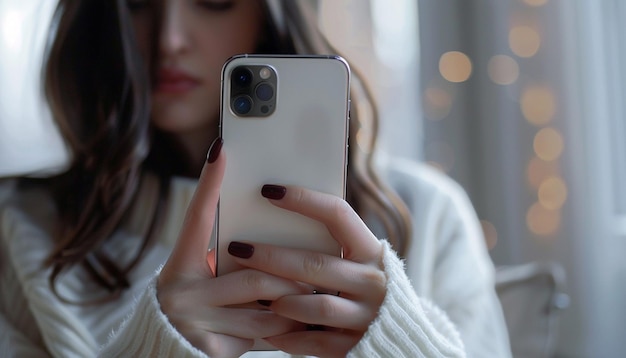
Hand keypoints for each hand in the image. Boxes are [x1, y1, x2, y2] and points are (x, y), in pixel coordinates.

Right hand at [156, 138, 305, 357]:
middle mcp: (179, 290)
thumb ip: (231, 267)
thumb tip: (276, 242)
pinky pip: (263, 335)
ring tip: (315, 300)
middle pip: (254, 272)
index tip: (221, 149)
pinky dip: (286, 331)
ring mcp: (192, 319)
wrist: (173, 357)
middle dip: (291, 275)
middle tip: (317, 272)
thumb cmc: (201, 313)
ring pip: (266, 306)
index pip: (197, 218)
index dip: (209, 183)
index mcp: (179, 265)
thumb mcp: (208, 285)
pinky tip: (301, 329)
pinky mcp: (209, 348)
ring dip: (295, 304)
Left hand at [228, 185, 386, 357]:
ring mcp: (367, 315)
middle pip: (315, 263)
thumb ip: (328, 247)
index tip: (269, 191)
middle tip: (238, 249)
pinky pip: (315, 342)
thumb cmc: (362, 288)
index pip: (338, 214)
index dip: (304, 200)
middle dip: (272, 256)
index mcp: (371, 251)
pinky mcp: (355, 345)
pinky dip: (288, 337)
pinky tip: (267, 330)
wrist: (399, 336)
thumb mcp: (357, 262)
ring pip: (316, 304)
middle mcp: (373, 280)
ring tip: (254, 296)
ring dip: (282, 299)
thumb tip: (275, 218)